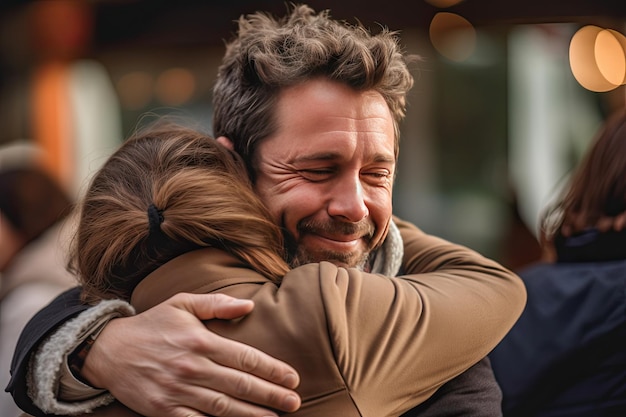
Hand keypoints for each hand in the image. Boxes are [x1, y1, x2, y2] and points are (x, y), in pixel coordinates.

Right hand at [82, 293, 300, 416]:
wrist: (108, 350)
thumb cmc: (152, 324)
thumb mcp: (182, 304)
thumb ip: (217, 304)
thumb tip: (249, 306)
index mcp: (200, 340)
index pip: (245, 357)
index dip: (272, 369)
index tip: (293, 378)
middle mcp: (192, 367)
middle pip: (240, 385)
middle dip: (271, 395)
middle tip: (294, 402)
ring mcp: (178, 391)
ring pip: (223, 407)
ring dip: (252, 414)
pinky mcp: (164, 410)